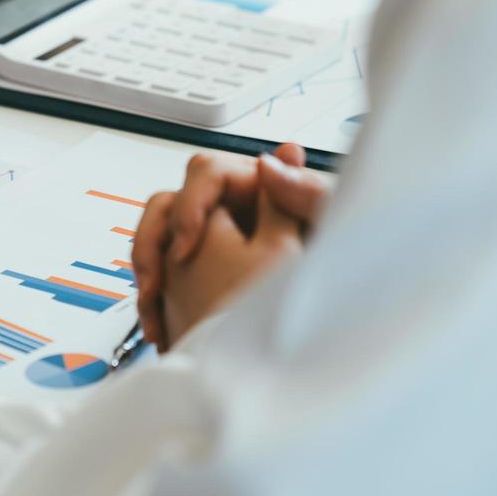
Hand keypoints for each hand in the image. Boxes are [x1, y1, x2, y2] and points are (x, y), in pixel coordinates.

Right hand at [131, 143, 329, 350]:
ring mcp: (211, 242)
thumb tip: (268, 165)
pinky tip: (162, 330)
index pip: (205, 173)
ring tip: (153, 310)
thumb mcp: (337, 227)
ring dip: (147, 273)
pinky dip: (155, 302)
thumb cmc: (350, 261)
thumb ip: (309, 192)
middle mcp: (229, 208)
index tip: (186, 248)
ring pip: (157, 240)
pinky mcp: (202, 274)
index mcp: (257, 186)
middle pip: (169, 204)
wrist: (348, 316)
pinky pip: (163, 277)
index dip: (189, 206)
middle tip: (155, 285)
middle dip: (152, 243)